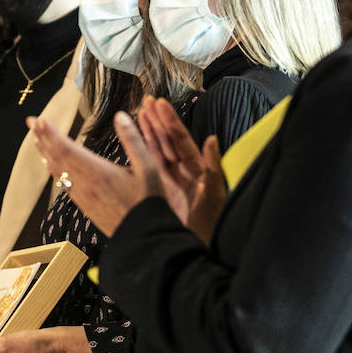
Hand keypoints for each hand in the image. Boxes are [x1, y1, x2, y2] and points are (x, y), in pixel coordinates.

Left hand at [28, 112, 160, 235]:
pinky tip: (53, 166)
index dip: (50, 133)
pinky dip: (54, 169)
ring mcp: (82, 196)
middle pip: (56, 157)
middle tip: (31, 122)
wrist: (143, 238)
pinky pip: (62, 183)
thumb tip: (121, 116)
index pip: (66, 148)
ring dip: (46, 152)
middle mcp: (84, 184)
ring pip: (57, 171)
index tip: (38, 119)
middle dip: (43, 138)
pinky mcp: (84, 205)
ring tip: (37, 139)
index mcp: (98, 171)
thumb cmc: (148, 202)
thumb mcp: (148, 168)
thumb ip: (133, 140)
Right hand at [137, 97, 226, 243]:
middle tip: (147, 101)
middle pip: (169, 141)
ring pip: (160, 151)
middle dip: (158, 121)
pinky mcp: (162, 193)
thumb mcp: (214, 197)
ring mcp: (173, 182)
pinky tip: (137, 139)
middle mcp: (185, 173)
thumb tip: (212, 139)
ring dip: (151, 132)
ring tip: (140, 112)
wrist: (193, 251)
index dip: (170, 121)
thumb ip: (214, 168)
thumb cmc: (210, 226)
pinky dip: (145, 151)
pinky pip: (152, 167)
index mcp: (198, 170)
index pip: (182, 140)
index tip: (160, 104)